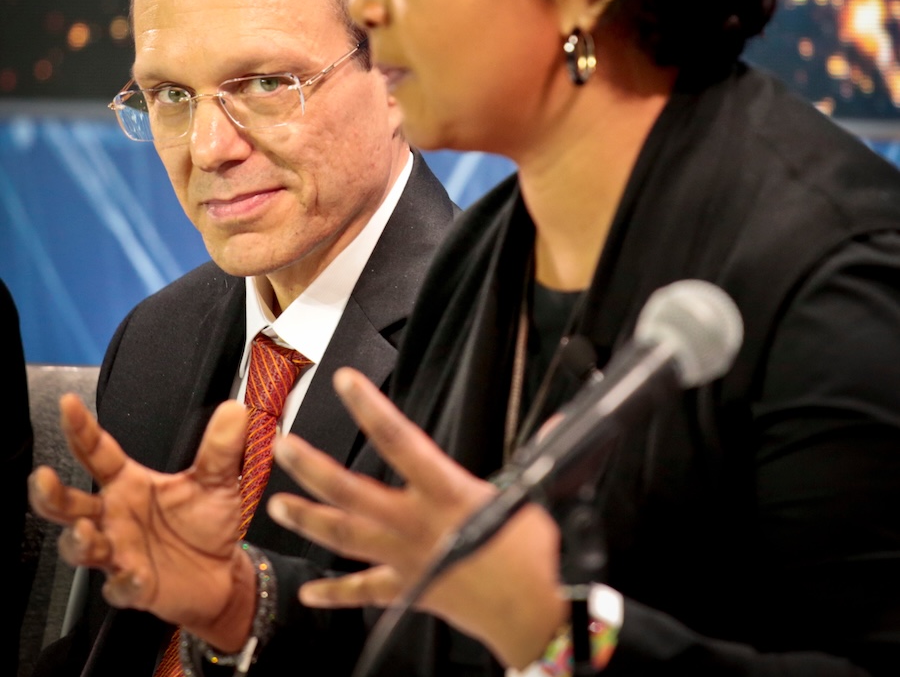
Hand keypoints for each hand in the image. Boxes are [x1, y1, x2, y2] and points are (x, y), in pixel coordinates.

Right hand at [28, 394, 256, 650]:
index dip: (81, 429)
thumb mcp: (219, 480)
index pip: (97, 453)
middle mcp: (115, 517)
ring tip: (83, 529)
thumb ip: (221, 449)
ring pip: (81, 548)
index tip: (68, 403)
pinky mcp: (135, 587)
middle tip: (42, 477)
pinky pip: (120, 587)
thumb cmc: (208, 521)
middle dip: (50, 494)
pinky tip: (135, 574)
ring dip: (78, 540)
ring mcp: (120, 552)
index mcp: (129, 484)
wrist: (222, 572)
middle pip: (68, 505)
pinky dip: (125, 582)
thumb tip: (233, 409)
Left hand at [268, 368, 566, 668]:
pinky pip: (365, 592)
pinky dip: (336, 593)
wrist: (530, 619)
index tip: (346, 383)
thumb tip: (560, 424)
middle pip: (354, 493)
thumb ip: (537, 458)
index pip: (400, 441)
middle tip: (284, 446)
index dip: (370, 409)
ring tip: (275, 505)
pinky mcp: (408, 589)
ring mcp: (405, 558)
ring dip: (309, 520)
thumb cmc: (533, 558)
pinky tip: (309, 593)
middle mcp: (416, 524)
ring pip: (345, 537)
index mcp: (445, 493)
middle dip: (315, 470)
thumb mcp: (534, 497)